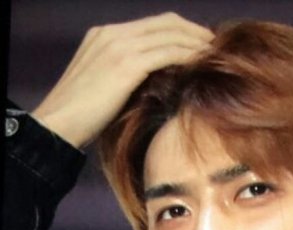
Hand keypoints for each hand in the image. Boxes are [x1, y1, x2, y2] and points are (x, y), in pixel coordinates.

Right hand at [32, 13, 212, 147]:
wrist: (58, 124)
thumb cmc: (80, 117)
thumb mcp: (104, 87)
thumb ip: (127, 76)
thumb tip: (157, 83)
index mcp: (105, 35)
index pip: (153, 24)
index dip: (181, 31)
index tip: (200, 46)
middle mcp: (112, 33)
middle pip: (166, 22)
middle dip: (194, 32)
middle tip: (215, 47)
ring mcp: (118, 46)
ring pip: (170, 34)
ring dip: (196, 43)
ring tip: (215, 56)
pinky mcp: (125, 64)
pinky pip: (167, 52)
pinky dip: (187, 56)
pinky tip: (200, 66)